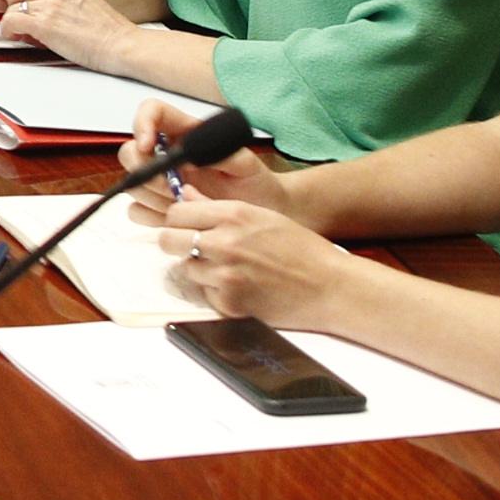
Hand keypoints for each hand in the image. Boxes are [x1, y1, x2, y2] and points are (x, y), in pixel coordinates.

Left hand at [0, 0, 144, 69]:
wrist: (123, 45)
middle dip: (15, 8)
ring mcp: (50, 4)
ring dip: (12, 21)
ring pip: (10, 5)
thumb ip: (64, 1)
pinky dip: (8, 31)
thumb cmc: (110, 33)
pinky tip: (17, 38)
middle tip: (20, 24)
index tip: (25, 12)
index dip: (25, 0)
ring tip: (20, 33)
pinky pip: (10, 21)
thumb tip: (46, 11)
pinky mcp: (44, 23)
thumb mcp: (87, 3)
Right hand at [120, 99, 292, 227]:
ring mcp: (160, 182)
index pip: (151, 112)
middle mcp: (166, 155)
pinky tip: (180, 218)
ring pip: (133, 185)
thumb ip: (219, 154)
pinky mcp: (159, 208)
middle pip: (130, 152)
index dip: (142, 124)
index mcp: (185, 133)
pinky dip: (154, 216)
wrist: (263, 211)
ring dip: (153, 197)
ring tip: (186, 204)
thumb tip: (188, 156)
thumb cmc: (256, 182)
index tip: (149, 144)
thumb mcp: (245, 163)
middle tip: (173, 188)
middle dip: (146, 172)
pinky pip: (138, 211)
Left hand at [155, 197, 362, 325]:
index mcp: (233, 215)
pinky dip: (216, 292)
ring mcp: (225, 275)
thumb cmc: (301, 249)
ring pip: (186, 269)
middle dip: (176, 243)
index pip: (176, 213)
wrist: (330, 287)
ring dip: (200, 269)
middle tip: (192, 247)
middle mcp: (224, 243)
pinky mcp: (229, 303)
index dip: (178, 220)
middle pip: (169, 240)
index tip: (184, 225)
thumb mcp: (262, 216)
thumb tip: (186, 196)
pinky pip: (204, 294)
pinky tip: (241, 287)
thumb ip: (219, 207)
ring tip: (229, 269)